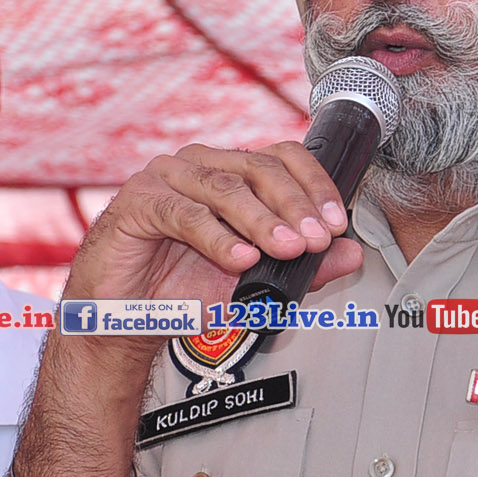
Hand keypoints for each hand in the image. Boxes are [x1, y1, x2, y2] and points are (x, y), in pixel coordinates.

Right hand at [66, 142, 365, 314]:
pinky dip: (217, 238)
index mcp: (229, 170)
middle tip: (315, 240)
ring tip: (287, 249)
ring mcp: (165, 178)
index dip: (314, 185)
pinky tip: (240, 259)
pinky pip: (183, 215)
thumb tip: (352, 254)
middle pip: (258, 167)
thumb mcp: (256, 281)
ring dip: (262, 220)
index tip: (335, 224)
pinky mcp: (137, 202)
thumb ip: (305, 267)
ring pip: (224, 187)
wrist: (125, 319)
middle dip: (294, 205)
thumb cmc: (184, 290)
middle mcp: (199, 165)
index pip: (281, 157)